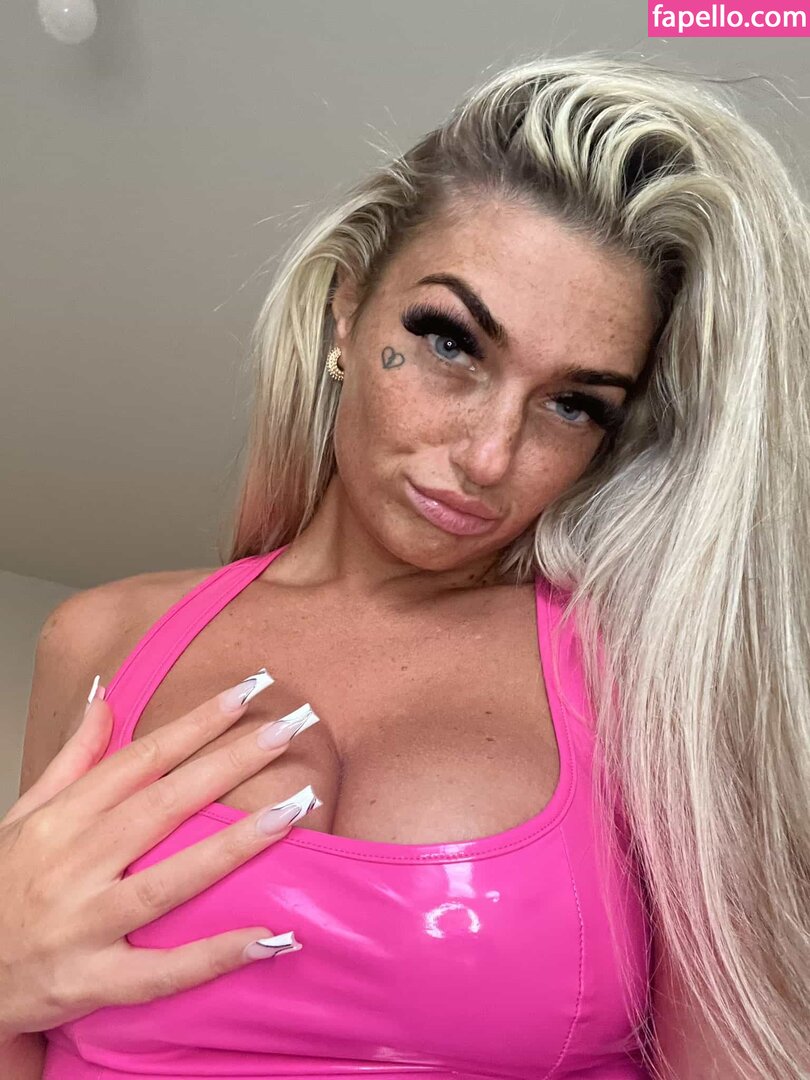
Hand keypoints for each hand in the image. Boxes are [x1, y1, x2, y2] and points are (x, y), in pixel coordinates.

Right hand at [0, 671, 319, 1039]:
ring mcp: (83, 925)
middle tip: (286, 730)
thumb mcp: (24, 815)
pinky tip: (268, 937)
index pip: (140, 760)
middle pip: (162, 805)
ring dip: (233, 845)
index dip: (195, 724)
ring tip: (291, 811)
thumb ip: (72, 759)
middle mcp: (74, 864)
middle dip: (227, 763)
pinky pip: (160, 972)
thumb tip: (106, 699)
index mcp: (63, 819)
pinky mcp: (90, 982)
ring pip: (168, 881)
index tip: (246, 693)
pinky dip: (212, 956)